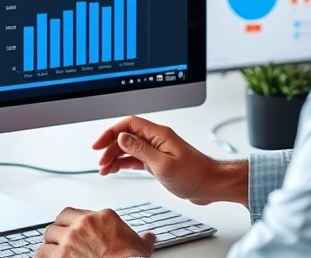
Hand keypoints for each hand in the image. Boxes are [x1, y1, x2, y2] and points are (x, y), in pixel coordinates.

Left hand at [36, 207, 154, 257]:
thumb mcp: (141, 246)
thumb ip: (142, 238)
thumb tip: (148, 237)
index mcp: (101, 217)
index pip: (73, 212)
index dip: (68, 223)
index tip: (69, 230)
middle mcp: (82, 225)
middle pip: (58, 223)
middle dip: (57, 233)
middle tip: (59, 242)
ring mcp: (70, 241)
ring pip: (48, 237)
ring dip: (49, 245)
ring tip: (51, 252)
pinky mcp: (61, 257)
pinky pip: (41, 254)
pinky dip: (42, 257)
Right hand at [93, 116, 247, 206]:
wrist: (211, 185)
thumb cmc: (195, 175)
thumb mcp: (163, 165)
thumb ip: (140, 150)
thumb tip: (121, 137)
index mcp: (158, 134)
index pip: (128, 124)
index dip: (110, 132)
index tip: (98, 145)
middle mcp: (157, 139)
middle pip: (126, 136)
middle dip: (110, 147)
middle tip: (101, 162)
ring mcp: (157, 150)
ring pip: (129, 148)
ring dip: (115, 157)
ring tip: (105, 169)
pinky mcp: (158, 161)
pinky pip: (136, 159)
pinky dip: (124, 164)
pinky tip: (116, 170)